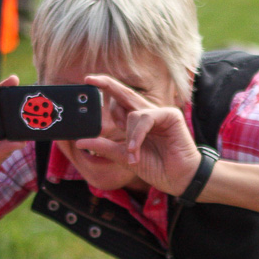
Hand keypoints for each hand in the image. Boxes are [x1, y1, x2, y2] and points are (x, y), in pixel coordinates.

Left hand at [82, 74, 201, 195]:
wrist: (178, 179)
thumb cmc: (156, 168)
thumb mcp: (123, 157)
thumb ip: (104, 147)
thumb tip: (80, 141)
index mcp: (136, 122)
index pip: (118, 103)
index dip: (105, 93)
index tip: (88, 82)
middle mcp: (147, 114)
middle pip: (124, 93)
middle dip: (106, 84)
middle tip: (89, 79)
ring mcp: (159, 113)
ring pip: (132, 115)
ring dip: (129, 137)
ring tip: (133, 155)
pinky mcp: (170, 115)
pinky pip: (145, 119)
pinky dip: (138, 135)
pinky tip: (135, 150)